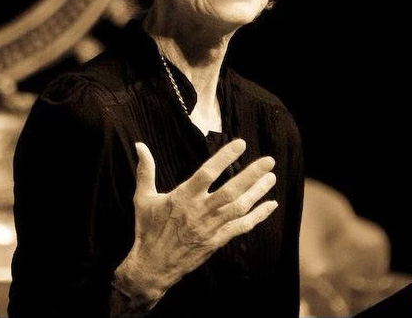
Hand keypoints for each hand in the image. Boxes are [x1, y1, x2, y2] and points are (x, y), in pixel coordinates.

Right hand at [113, 139, 278, 303]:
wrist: (151, 267)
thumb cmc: (147, 229)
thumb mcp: (143, 199)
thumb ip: (145, 171)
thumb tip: (140, 146)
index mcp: (182, 198)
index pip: (207, 174)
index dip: (224, 158)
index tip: (241, 144)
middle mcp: (199, 211)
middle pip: (230, 191)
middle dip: (251, 175)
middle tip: (269, 161)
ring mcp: (209, 227)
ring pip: (239, 208)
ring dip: (257, 193)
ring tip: (272, 178)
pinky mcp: (216, 241)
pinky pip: (240, 227)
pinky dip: (257, 216)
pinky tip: (270, 205)